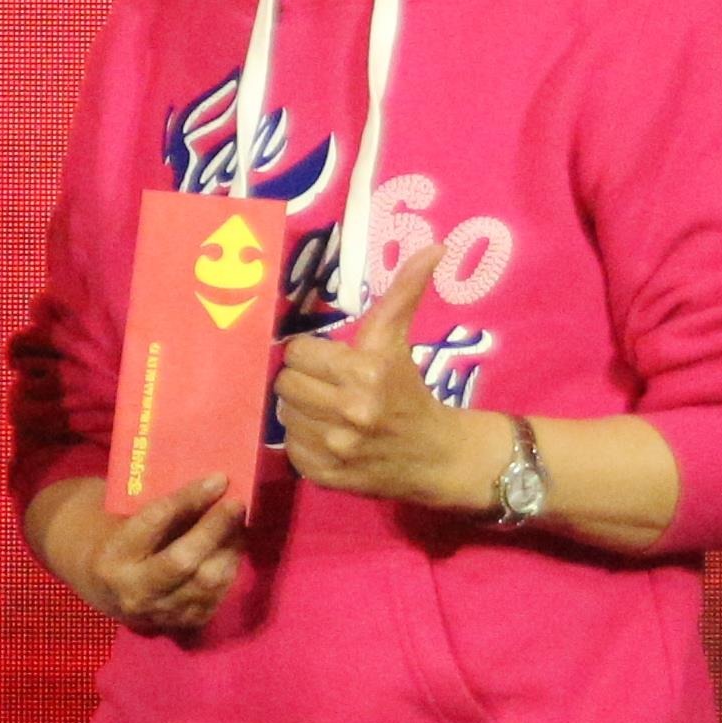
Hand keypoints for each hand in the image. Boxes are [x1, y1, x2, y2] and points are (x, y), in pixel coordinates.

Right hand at [37, 473, 247, 634]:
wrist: (99, 588)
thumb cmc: (114, 538)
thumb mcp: (123, 518)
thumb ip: (159, 507)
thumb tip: (209, 485)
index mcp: (112, 558)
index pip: (154, 523)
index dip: (190, 498)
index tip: (217, 479)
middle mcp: (134, 591)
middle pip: (183, 560)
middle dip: (214, 528)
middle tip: (236, 502)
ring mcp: (160, 612)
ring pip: (207, 581)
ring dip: (229, 547)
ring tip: (239, 521)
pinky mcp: (183, 623)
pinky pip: (217, 595)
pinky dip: (230, 566)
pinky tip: (233, 545)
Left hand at [273, 254, 500, 511]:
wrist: (438, 457)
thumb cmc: (411, 392)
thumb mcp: (399, 342)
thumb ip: (405, 293)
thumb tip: (434, 246)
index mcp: (367, 372)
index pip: (298, 352)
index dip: (311, 355)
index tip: (328, 361)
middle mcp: (350, 411)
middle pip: (285, 383)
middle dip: (302, 381)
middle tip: (325, 385)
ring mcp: (336, 447)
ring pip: (283, 415)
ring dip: (300, 411)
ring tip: (326, 410)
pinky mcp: (326, 476)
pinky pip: (289, 448)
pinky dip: (304, 441)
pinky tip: (327, 436)